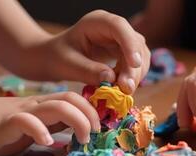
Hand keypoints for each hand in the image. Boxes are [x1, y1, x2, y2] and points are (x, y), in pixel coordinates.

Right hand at [0, 92, 99, 155]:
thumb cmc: (3, 126)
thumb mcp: (36, 125)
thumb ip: (55, 124)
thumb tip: (81, 130)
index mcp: (45, 105)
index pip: (74, 99)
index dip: (92, 110)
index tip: (101, 127)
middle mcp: (37, 105)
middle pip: (70, 98)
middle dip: (89, 114)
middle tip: (96, 133)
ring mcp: (23, 111)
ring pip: (55, 106)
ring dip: (76, 120)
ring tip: (83, 138)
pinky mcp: (6, 122)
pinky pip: (26, 121)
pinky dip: (39, 130)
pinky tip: (46, 141)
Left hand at [18, 10, 149, 93]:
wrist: (55, 59)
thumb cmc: (57, 57)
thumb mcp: (67, 64)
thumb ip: (87, 71)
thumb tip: (111, 79)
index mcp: (97, 22)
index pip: (119, 26)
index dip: (130, 44)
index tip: (134, 64)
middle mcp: (113, 28)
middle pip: (135, 44)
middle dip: (134, 68)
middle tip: (127, 89)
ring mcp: (121, 40)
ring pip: (140, 56)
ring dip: (135, 76)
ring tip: (123, 92)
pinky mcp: (125, 53)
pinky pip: (136, 66)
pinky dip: (132, 79)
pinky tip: (120, 89)